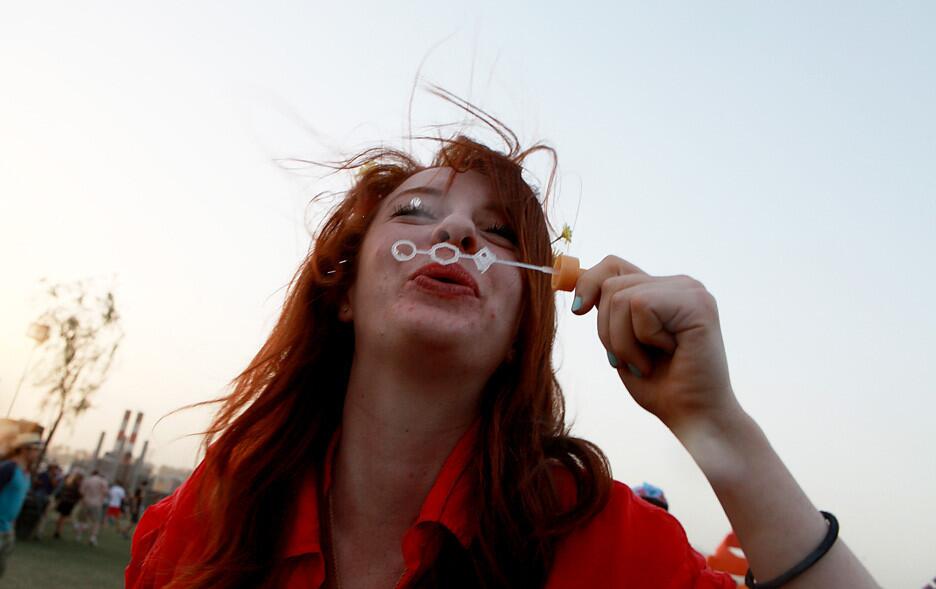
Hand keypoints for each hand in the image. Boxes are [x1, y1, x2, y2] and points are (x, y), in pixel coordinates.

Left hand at [572, 256, 739, 431]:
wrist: (694, 418)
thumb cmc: (660, 386)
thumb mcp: (622, 343)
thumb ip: (609, 311)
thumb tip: (577, 288)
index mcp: (663, 290)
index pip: (613, 265)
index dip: (587, 283)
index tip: (579, 311)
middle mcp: (680, 284)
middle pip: (610, 283)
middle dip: (607, 330)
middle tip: (634, 361)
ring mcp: (691, 290)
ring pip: (621, 297)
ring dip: (624, 342)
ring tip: (649, 362)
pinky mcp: (697, 303)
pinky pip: (640, 306)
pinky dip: (641, 340)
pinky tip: (668, 355)